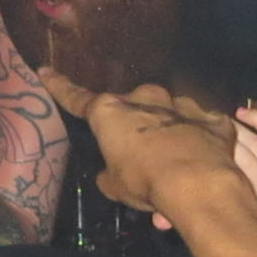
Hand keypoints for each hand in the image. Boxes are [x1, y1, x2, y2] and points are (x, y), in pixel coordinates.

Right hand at [40, 71, 237, 213]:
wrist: (198, 182)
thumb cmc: (144, 181)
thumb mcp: (114, 186)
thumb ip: (109, 172)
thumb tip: (111, 171)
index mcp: (110, 112)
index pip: (77, 98)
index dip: (60, 87)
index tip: (45, 70)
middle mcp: (145, 98)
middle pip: (132, 105)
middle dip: (134, 122)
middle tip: (139, 150)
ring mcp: (181, 105)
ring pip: (169, 111)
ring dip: (168, 128)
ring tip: (175, 158)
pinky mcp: (212, 119)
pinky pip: (202, 125)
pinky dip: (200, 137)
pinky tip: (203, 156)